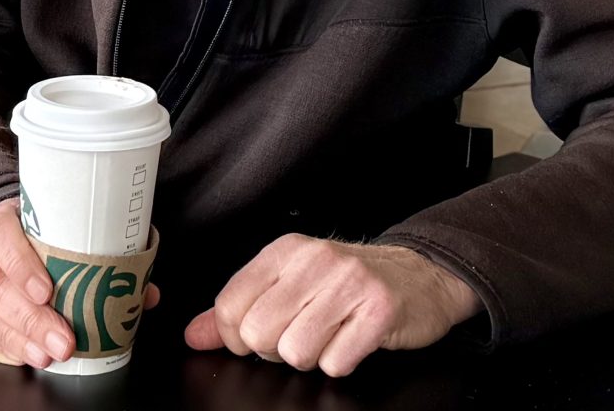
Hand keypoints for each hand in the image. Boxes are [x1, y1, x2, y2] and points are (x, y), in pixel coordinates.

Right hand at [0, 196, 159, 368]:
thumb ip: (96, 255)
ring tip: (45, 354)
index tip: (48, 292)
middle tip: (63, 341)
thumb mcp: (57, 229)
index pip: (1, 237)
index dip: (23, 266)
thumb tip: (143, 294)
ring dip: (15, 339)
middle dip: (30, 318)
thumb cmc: (30, 233)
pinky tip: (21, 355)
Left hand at [186, 237, 477, 377]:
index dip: (237, 337)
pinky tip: (353, 340)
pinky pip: (336, 362)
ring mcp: (349, 283)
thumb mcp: (290, 284)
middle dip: (276, 349)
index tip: (258, 336)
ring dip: (312, 356)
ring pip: (296, 351)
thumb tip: (194, 335)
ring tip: (330, 335)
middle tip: (302, 333)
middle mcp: (314, 260)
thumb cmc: (348, 283)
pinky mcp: (379, 310)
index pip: (231, 304)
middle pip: (260, 333)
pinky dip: (342, 362)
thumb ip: (237, 310)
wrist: (418, 276)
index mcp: (285, 251)